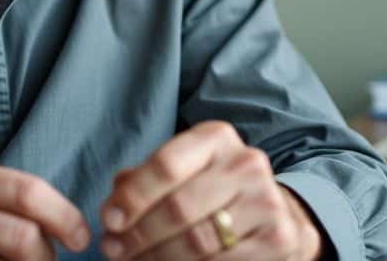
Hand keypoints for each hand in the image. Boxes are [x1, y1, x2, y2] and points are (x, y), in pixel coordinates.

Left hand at [98, 121, 322, 259]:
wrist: (272, 213)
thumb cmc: (210, 191)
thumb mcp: (181, 173)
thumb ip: (143, 181)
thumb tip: (114, 203)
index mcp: (216, 138)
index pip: (167, 164)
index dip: (134, 196)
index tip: (109, 219)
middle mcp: (246, 163)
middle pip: (178, 208)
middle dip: (138, 234)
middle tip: (113, 249)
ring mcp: (266, 202)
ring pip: (196, 243)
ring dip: (156, 258)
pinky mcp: (277, 240)